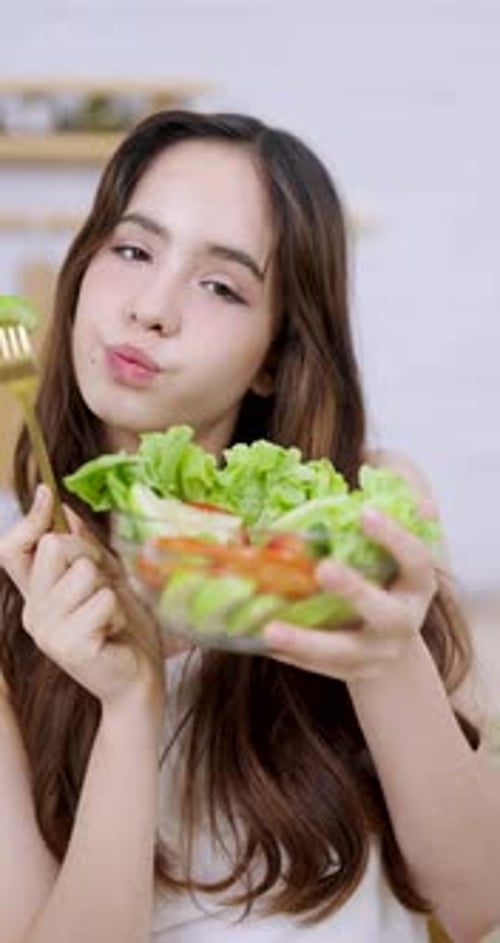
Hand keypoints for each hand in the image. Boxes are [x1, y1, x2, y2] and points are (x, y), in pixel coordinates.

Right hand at [2, 487, 163, 715]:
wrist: (140, 676)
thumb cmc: (124, 628)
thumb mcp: (106, 577)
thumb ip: (84, 547)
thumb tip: (63, 507)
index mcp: (37, 594)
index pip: (11, 550)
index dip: (27, 519)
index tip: (46, 492)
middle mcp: (33, 612)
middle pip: (53, 548)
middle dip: (89, 554)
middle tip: (106, 584)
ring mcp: (47, 632)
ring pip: (82, 572)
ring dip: (108, 587)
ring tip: (110, 614)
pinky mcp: (70, 647)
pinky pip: (102, 600)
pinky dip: (117, 610)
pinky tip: (113, 632)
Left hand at [263, 506, 437, 682]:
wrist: (392, 645)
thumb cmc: (388, 584)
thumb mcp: (396, 558)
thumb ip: (389, 527)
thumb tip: (379, 485)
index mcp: (418, 586)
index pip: (416, 560)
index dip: (395, 537)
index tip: (365, 511)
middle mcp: (403, 622)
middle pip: (384, 612)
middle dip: (355, 590)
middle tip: (324, 568)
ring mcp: (377, 653)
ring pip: (343, 651)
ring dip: (306, 641)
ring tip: (270, 629)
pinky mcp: (350, 673)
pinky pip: (317, 667)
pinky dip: (290, 654)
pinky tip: (259, 640)